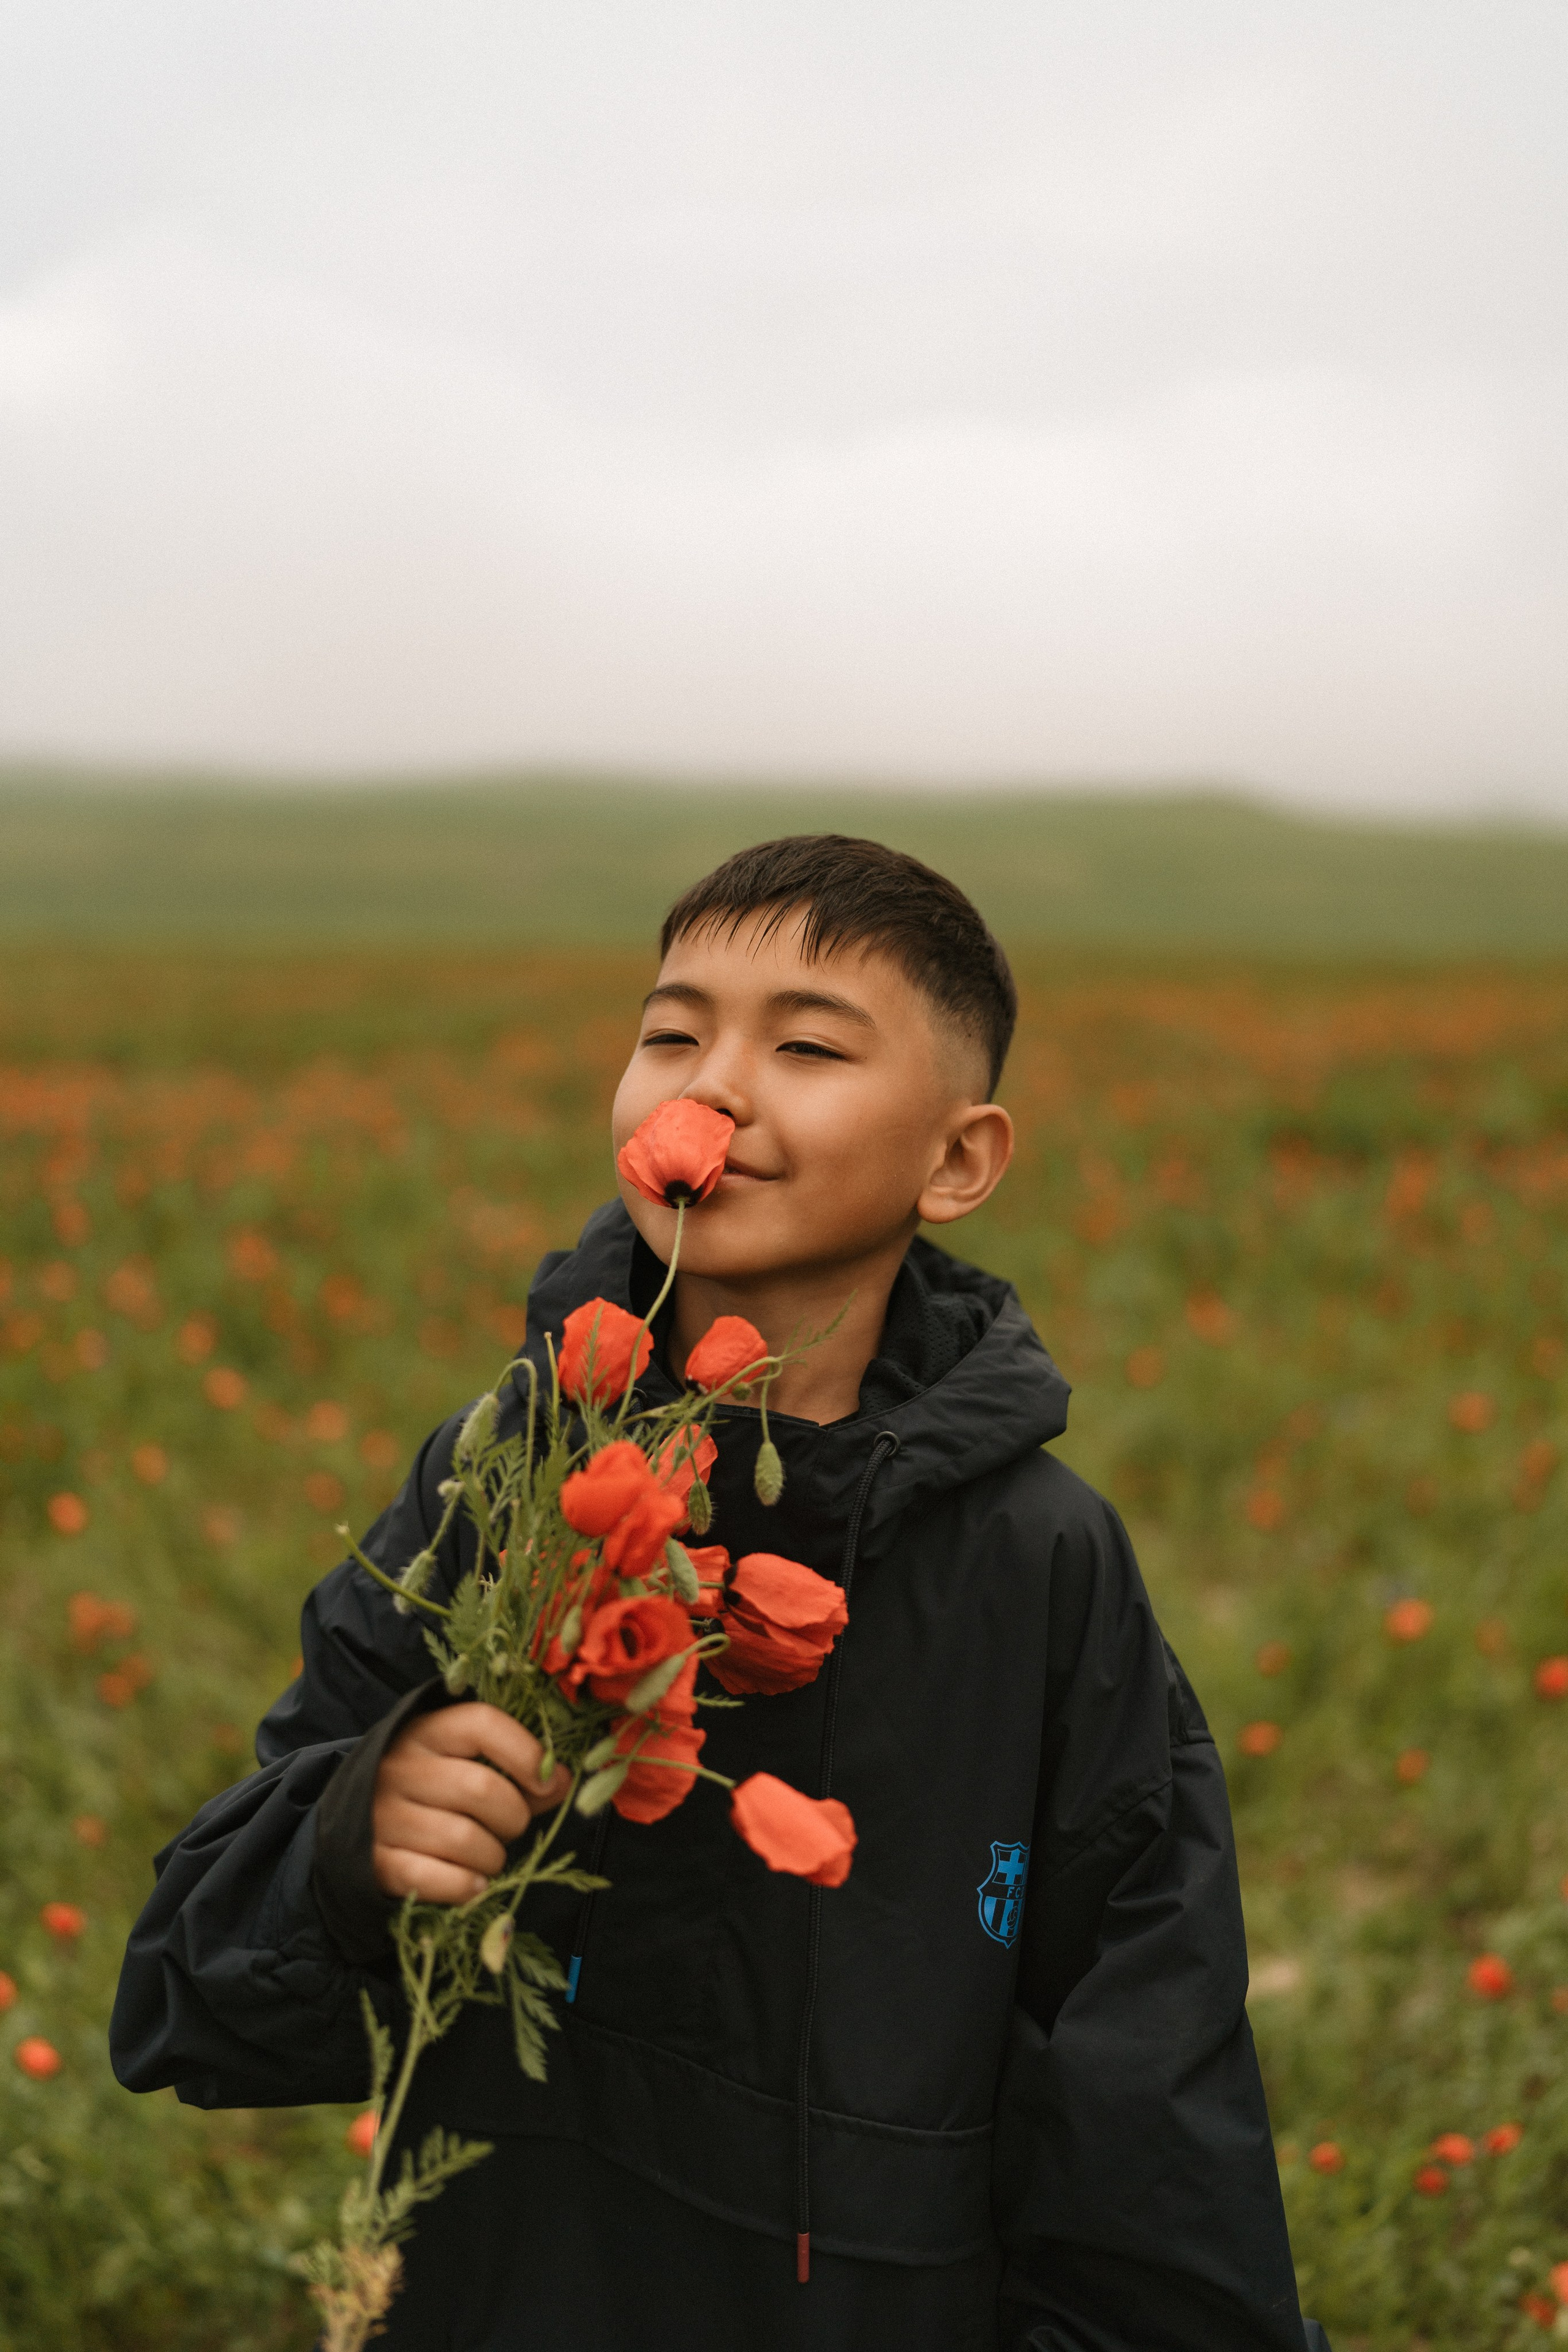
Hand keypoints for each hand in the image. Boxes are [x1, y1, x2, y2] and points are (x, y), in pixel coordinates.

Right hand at [372, 1703, 571, 1903]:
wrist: (356, 1824)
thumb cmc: (432, 1789)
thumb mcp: (467, 1762)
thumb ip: (519, 1770)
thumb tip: (561, 1780)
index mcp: (427, 1731)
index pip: (482, 1724)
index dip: (525, 1753)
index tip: (548, 1782)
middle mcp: (400, 1767)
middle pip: (480, 1789)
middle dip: (513, 1817)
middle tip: (510, 1827)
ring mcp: (383, 1815)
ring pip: (463, 1839)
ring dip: (493, 1856)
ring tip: (488, 1855)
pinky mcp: (376, 1862)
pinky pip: (437, 1879)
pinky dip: (466, 1886)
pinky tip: (472, 1882)